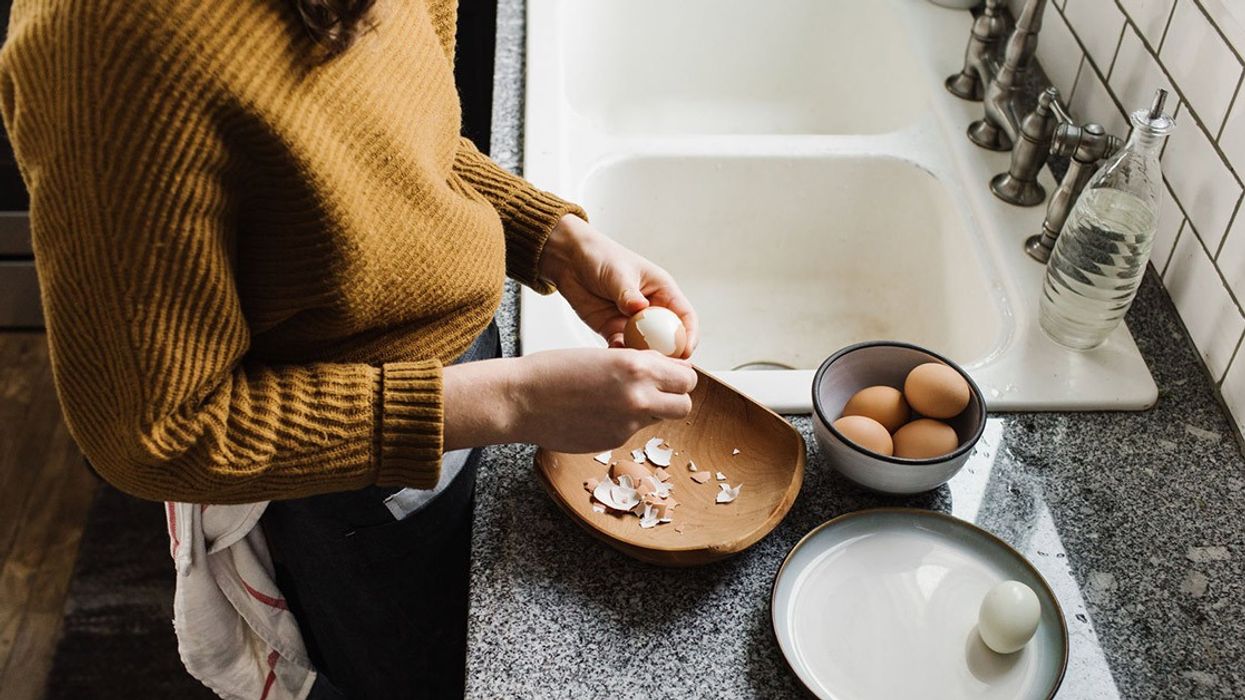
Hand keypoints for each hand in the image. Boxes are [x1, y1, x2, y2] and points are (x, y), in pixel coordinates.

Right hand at [441, 349, 696, 452]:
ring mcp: (627, 425)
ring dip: (653, 411)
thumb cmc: (553, 371)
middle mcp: (638, 398)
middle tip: (659, 390)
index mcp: (637, 368)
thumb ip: (639, 366)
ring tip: (625, 400)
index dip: (680, 376)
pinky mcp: (613, 442)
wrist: (521, 401)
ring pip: (661, 420)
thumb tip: (664, 372)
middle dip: (675, 397)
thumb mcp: (605, 355)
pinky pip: (633, 431)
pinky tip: (600, 412)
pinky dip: (625, 423)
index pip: (687, 377)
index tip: (671, 373)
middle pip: (685, 405)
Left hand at [539, 215, 698, 357]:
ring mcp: (632, 322)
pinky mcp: (612, 330)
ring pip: (645, 347)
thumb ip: (628, 293)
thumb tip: (640, 308)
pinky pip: (621, 347)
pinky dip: (619, 353)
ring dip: (642, 356)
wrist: (569, 260)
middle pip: (669, 338)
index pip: (685, 316)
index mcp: (662, 291)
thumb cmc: (600, 256)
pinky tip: (613, 350)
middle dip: (668, 354)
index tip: (686, 350)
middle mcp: (651, 309)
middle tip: (661, 363)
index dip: (689, 335)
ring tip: (635, 359)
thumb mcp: (617, 272)